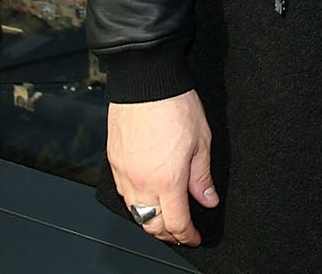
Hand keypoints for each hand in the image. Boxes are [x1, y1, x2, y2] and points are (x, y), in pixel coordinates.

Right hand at [108, 91, 219, 246]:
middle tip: (181, 232)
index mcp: (168, 180)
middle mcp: (142, 182)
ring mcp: (124, 174)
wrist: (146, 83)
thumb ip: (202, 176)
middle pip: (152, 225)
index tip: (194, 238)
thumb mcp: (202, 141)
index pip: (176, 223)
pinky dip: (135, 203)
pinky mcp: (113, 163)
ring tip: (165, 218)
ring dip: (150, 220)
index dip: (187, 236)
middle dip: (168, 234)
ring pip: (134, 213)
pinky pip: (123, 194)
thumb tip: (208, 199)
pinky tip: (147, 197)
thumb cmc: (175, 105)